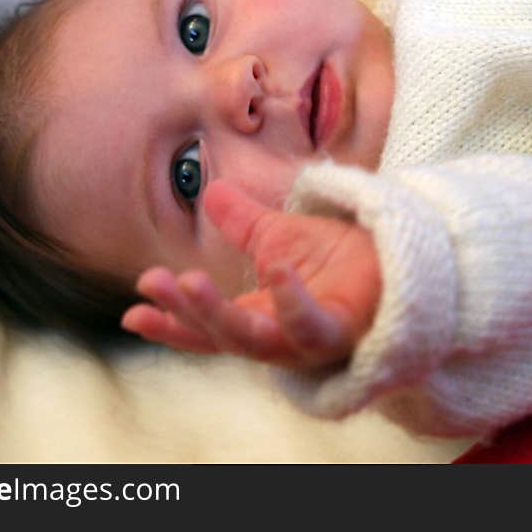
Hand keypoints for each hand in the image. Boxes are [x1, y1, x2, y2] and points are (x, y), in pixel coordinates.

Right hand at [121, 181, 381, 368]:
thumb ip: (244, 223)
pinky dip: (291, 299)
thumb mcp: (282, 235)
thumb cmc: (340, 257)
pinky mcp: (341, 330)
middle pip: (224, 335)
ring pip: (256, 339)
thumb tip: (210, 192)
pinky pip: (311, 325)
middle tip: (154, 282)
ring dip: (219, 314)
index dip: (171, 323)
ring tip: (188, 279)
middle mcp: (279, 336)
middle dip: (187, 313)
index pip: (207, 326)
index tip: (132, 312)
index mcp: (259, 315)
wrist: (398, 258)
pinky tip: (274, 267)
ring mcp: (309, 338)